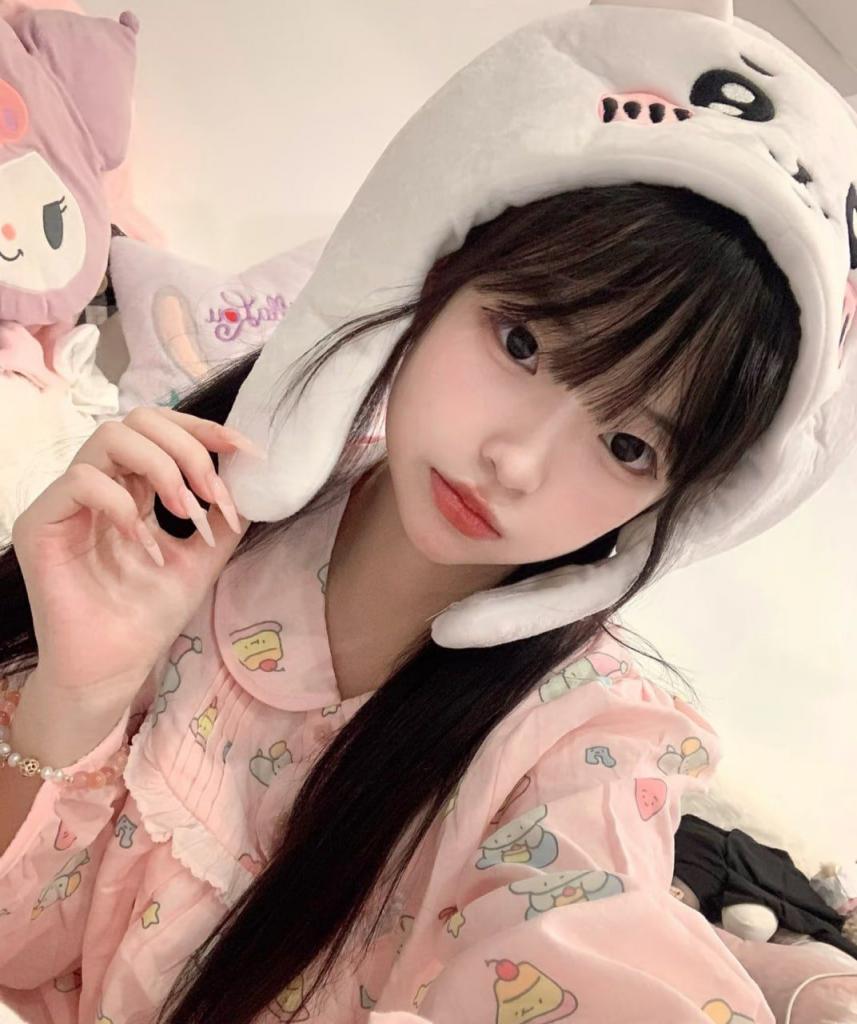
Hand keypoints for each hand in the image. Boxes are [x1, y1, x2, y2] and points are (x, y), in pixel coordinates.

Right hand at [10, 407, 257, 710]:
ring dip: (161, 468)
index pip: (162, 430)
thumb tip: (251, 480)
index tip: (246, 450)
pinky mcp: (40, 523)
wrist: (114, 669)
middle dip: (187, 448)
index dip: (204, 430)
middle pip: (138, 420)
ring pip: (109, 437)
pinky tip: (146, 546)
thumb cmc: (148, 617)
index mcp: (131, 486)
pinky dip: (124, 507)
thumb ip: (223, 518)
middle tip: (213, 494)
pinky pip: (82, 482)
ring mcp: (65, 501)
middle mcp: (98, 484)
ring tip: (186, 513)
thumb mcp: (201, 560)